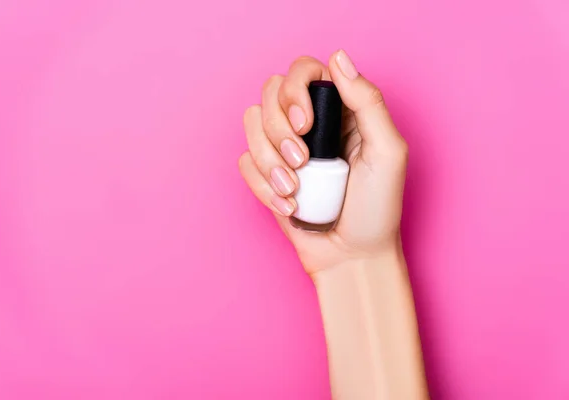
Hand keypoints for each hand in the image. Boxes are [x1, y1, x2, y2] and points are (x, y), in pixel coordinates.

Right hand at [239, 50, 407, 274]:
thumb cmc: (377, 209)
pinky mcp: (268, 175)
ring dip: (268, 161)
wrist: (352, 257)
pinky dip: (262, 185)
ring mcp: (285, 149)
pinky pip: (244, 162)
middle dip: (278, 130)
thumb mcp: (387, 152)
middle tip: (302, 162)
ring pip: (250, 126)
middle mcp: (310, 125)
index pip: (303, 72)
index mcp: (340, 111)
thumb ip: (368, 102)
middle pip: (269, 94)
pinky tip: (288, 205)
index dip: (294, 91)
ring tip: (295, 190)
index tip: (305, 125)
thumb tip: (338, 57)